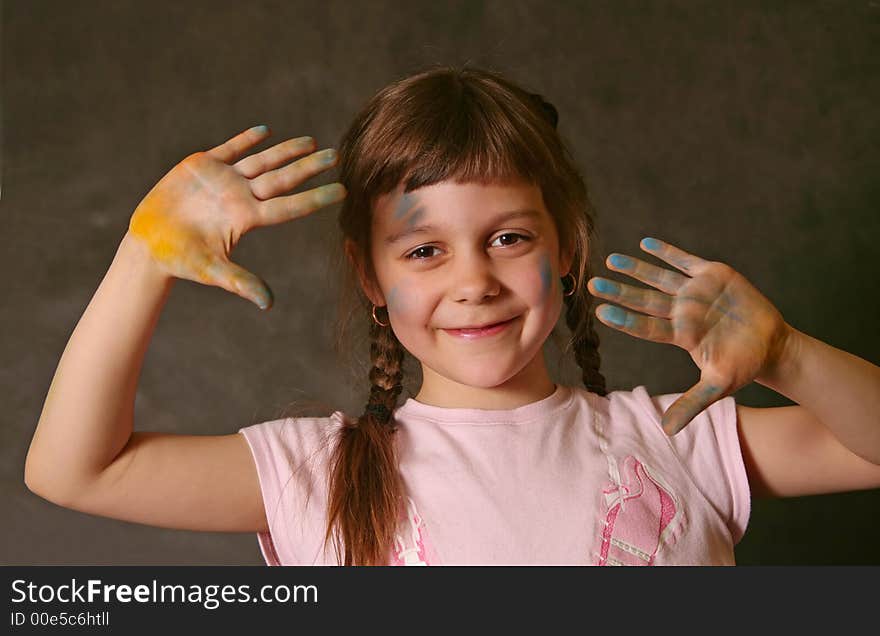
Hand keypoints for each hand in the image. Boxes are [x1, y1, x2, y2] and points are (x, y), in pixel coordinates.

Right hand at [127, 125, 345, 309]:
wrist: (148, 245)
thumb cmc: (180, 261)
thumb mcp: (212, 271)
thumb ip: (241, 282)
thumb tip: (268, 304)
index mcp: (247, 218)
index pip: (290, 206)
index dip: (316, 198)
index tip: (342, 191)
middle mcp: (241, 197)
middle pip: (283, 179)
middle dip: (309, 167)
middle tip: (337, 155)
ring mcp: (223, 180)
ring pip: (262, 161)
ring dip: (286, 151)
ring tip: (311, 142)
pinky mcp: (202, 167)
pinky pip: (230, 149)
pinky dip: (246, 139)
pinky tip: (265, 131)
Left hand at [587, 237, 790, 435]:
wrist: (772, 345)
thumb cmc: (743, 366)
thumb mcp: (718, 386)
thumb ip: (691, 404)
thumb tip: (667, 431)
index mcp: (680, 334)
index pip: (646, 326)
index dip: (625, 319)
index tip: (602, 312)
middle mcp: (681, 311)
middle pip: (645, 300)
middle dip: (619, 291)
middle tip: (592, 284)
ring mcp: (695, 292)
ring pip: (659, 277)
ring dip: (636, 268)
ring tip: (611, 260)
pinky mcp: (713, 275)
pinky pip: (685, 261)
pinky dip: (667, 252)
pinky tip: (646, 244)